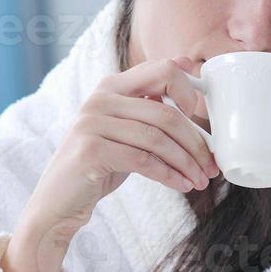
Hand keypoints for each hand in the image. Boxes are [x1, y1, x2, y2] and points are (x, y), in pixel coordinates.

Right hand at [22, 56, 218, 240]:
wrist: (59, 202)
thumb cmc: (100, 164)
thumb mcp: (126, 130)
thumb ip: (150, 107)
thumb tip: (189, 75)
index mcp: (112, 85)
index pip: (162, 69)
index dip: (189, 91)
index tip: (202, 120)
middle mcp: (100, 98)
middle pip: (166, 113)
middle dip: (196, 143)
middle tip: (211, 166)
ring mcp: (92, 123)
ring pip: (158, 139)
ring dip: (186, 163)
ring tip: (199, 181)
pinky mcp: (91, 151)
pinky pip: (144, 160)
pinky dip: (169, 175)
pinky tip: (181, 185)